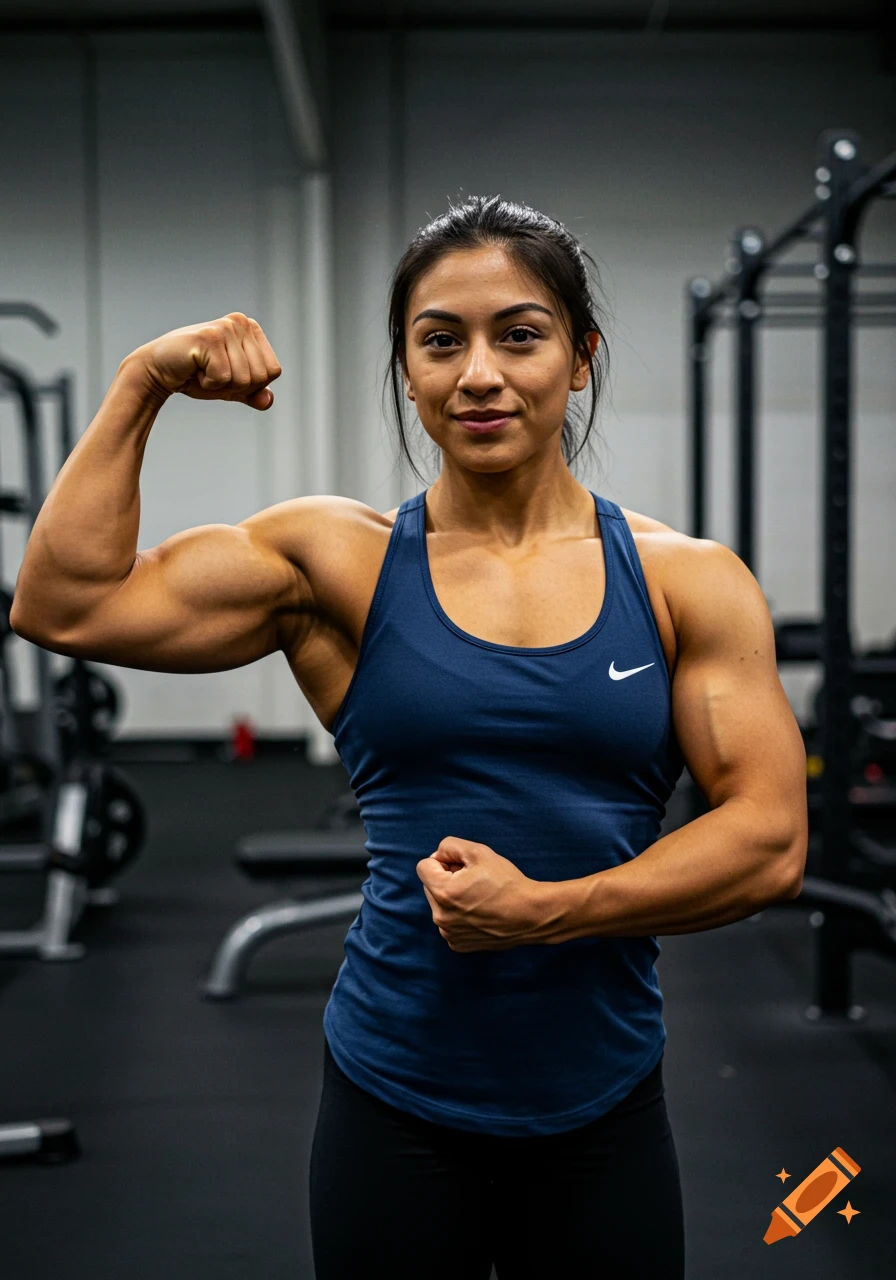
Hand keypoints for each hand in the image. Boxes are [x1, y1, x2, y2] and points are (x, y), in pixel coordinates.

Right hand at [132, 312, 281, 409]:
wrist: (157, 370)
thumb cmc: (196, 375)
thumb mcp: (231, 387)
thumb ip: (253, 393)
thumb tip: (268, 401)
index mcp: (251, 329)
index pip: (273, 371)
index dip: (250, 384)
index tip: (226, 373)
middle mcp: (241, 322)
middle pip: (261, 377)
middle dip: (236, 386)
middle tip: (211, 373)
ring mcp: (225, 328)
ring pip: (243, 380)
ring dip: (220, 386)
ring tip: (202, 370)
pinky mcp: (209, 338)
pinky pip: (223, 378)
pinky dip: (207, 383)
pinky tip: (194, 368)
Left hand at [416, 837, 558, 952]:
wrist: (530, 915)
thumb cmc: (507, 882)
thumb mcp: (479, 851)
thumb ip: (449, 846)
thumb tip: (437, 856)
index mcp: (443, 892)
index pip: (423, 867)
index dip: (443, 861)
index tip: (462, 866)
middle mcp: (440, 917)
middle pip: (430, 886)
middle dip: (446, 879)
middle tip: (473, 880)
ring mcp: (449, 933)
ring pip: (439, 904)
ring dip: (452, 898)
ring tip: (479, 897)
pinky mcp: (458, 944)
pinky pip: (449, 922)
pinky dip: (459, 915)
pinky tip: (480, 912)